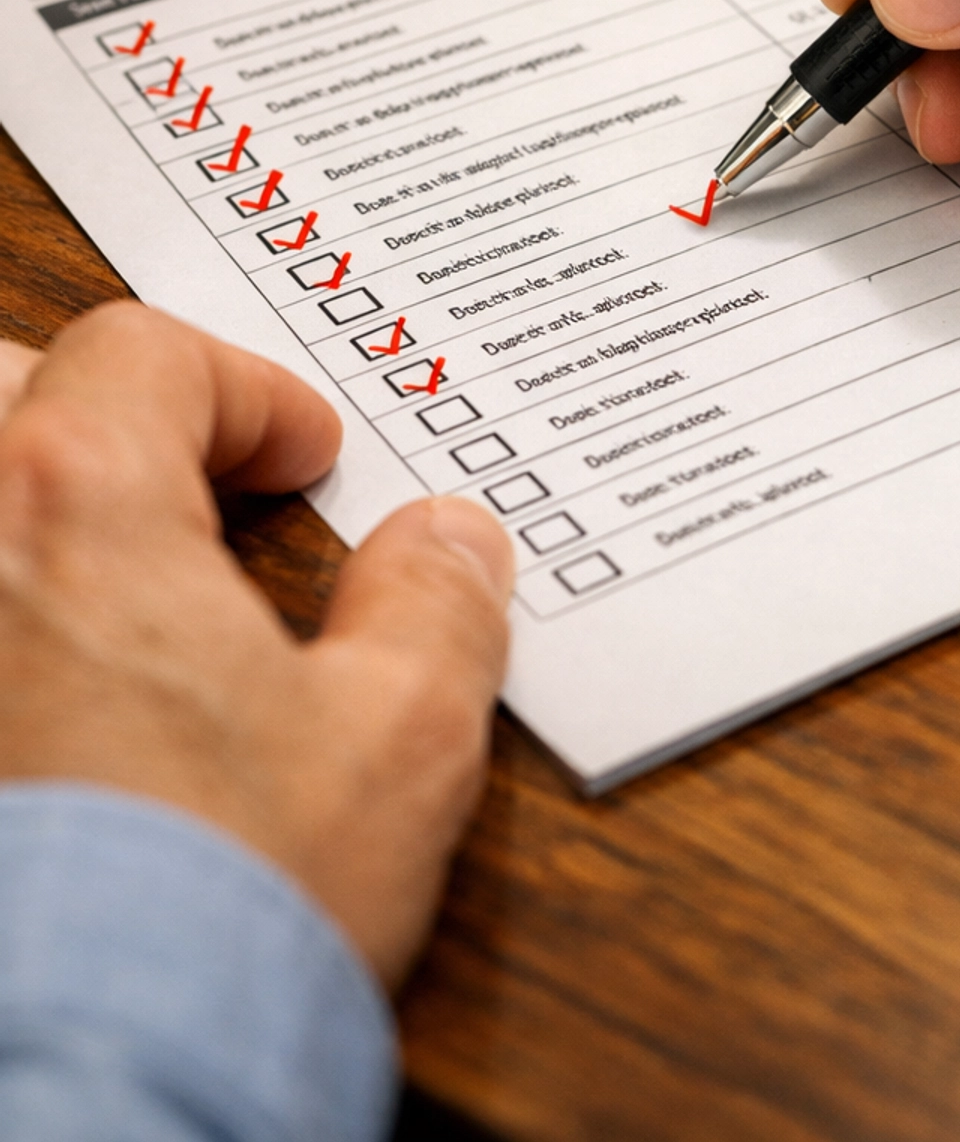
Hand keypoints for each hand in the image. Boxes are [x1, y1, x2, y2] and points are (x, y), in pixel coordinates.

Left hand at [0, 303, 512, 986]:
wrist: (70, 1092)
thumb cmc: (210, 916)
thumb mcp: (395, 745)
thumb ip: (435, 609)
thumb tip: (451, 544)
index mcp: (76, 505)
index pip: (146, 355)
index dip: (246, 391)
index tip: (303, 457)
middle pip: (10, 394)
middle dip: (103, 416)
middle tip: (192, 486)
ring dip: (31, 510)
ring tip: (111, 580)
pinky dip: (3, 618)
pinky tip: (50, 691)